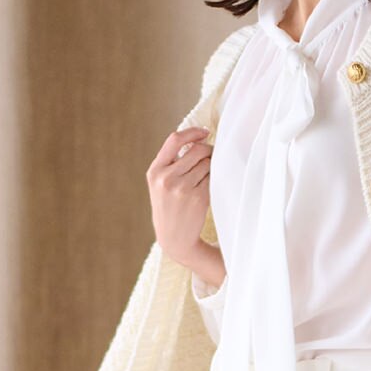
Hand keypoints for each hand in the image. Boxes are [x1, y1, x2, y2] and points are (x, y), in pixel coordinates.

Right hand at [146, 126, 212, 261]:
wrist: (173, 238)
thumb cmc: (169, 206)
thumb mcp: (159, 183)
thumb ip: (171, 162)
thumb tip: (197, 139)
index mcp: (155, 171)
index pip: (174, 139)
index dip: (192, 132)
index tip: (205, 132)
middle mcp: (166, 178)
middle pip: (196, 150)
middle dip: (209, 150)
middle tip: (213, 156)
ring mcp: (182, 188)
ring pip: (207, 163)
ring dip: (213, 165)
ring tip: (209, 174)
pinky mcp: (198, 198)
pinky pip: (213, 178)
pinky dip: (215, 178)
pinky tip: (211, 186)